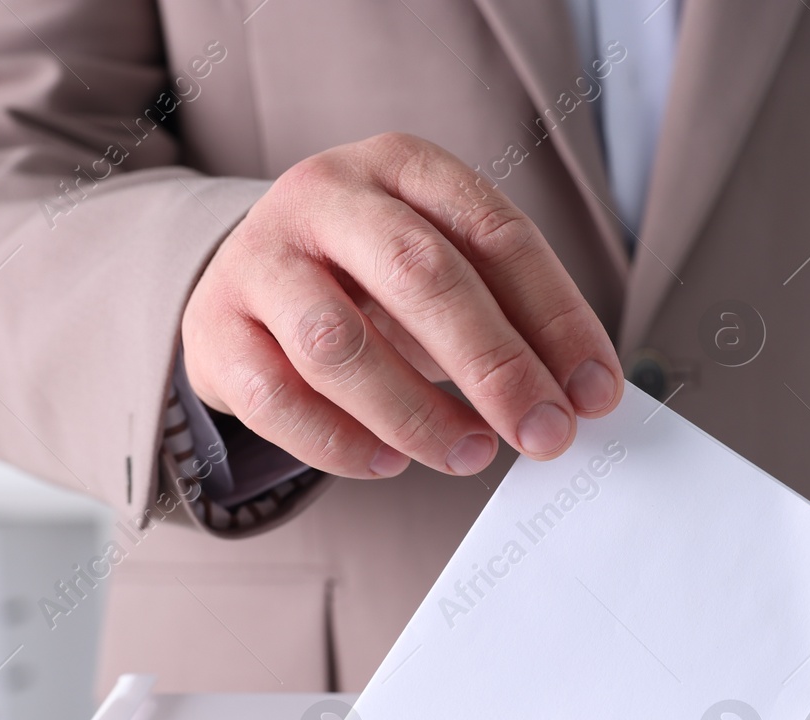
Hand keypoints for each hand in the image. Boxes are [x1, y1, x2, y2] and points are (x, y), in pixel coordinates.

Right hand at [181, 132, 622, 479]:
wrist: (250, 284)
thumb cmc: (371, 283)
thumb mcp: (442, 270)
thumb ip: (509, 317)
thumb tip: (583, 397)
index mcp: (402, 165)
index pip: (495, 234)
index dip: (555, 317)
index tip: (595, 392)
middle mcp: (324, 195)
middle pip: (420, 276)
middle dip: (496, 366)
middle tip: (544, 433)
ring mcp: (259, 259)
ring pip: (340, 346)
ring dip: (417, 416)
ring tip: (469, 454)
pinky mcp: (214, 328)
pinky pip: (277, 399)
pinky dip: (341, 444)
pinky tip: (388, 463)